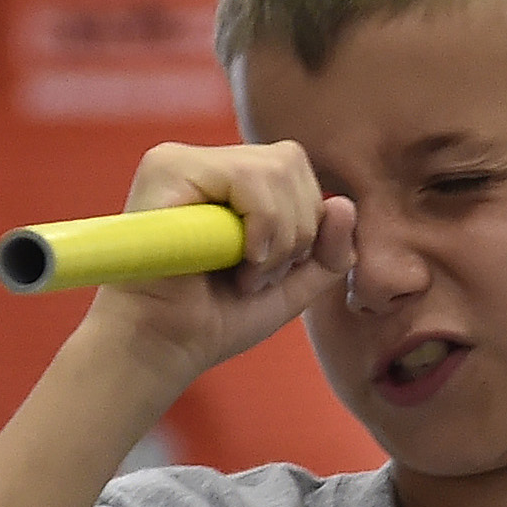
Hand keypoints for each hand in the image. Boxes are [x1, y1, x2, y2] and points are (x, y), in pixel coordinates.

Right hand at [72, 139, 354, 391]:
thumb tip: (343, 204)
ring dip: (277, 236)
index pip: (297, 170)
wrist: (164, 346)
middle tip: (257, 276)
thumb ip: (329, 251)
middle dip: (296, 232)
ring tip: (243, 273)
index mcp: (232, 181)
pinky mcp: (166, 167)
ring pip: (276, 169)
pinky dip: (261, 226)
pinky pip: (247, 177)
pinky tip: (235, 259)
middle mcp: (206, 163)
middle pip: (291, 162)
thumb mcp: (292, 287)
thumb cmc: (217, 318)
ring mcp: (182, 160)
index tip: (271, 273)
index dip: (305, 223)